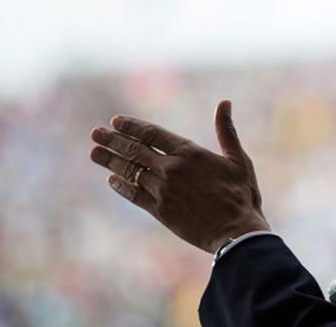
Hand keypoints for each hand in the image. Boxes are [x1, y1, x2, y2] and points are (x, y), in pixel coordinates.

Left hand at [89, 99, 269, 253]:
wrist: (236, 233)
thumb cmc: (241, 194)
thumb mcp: (238, 158)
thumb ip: (226, 130)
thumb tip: (225, 103)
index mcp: (189, 152)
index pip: (152, 134)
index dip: (132, 126)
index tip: (116, 121)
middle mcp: (171, 169)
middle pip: (135, 150)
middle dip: (113, 140)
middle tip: (95, 133)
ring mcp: (163, 190)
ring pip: (130, 171)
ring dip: (110, 161)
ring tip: (94, 153)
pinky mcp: (160, 211)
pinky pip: (134, 194)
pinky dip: (121, 186)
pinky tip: (112, 179)